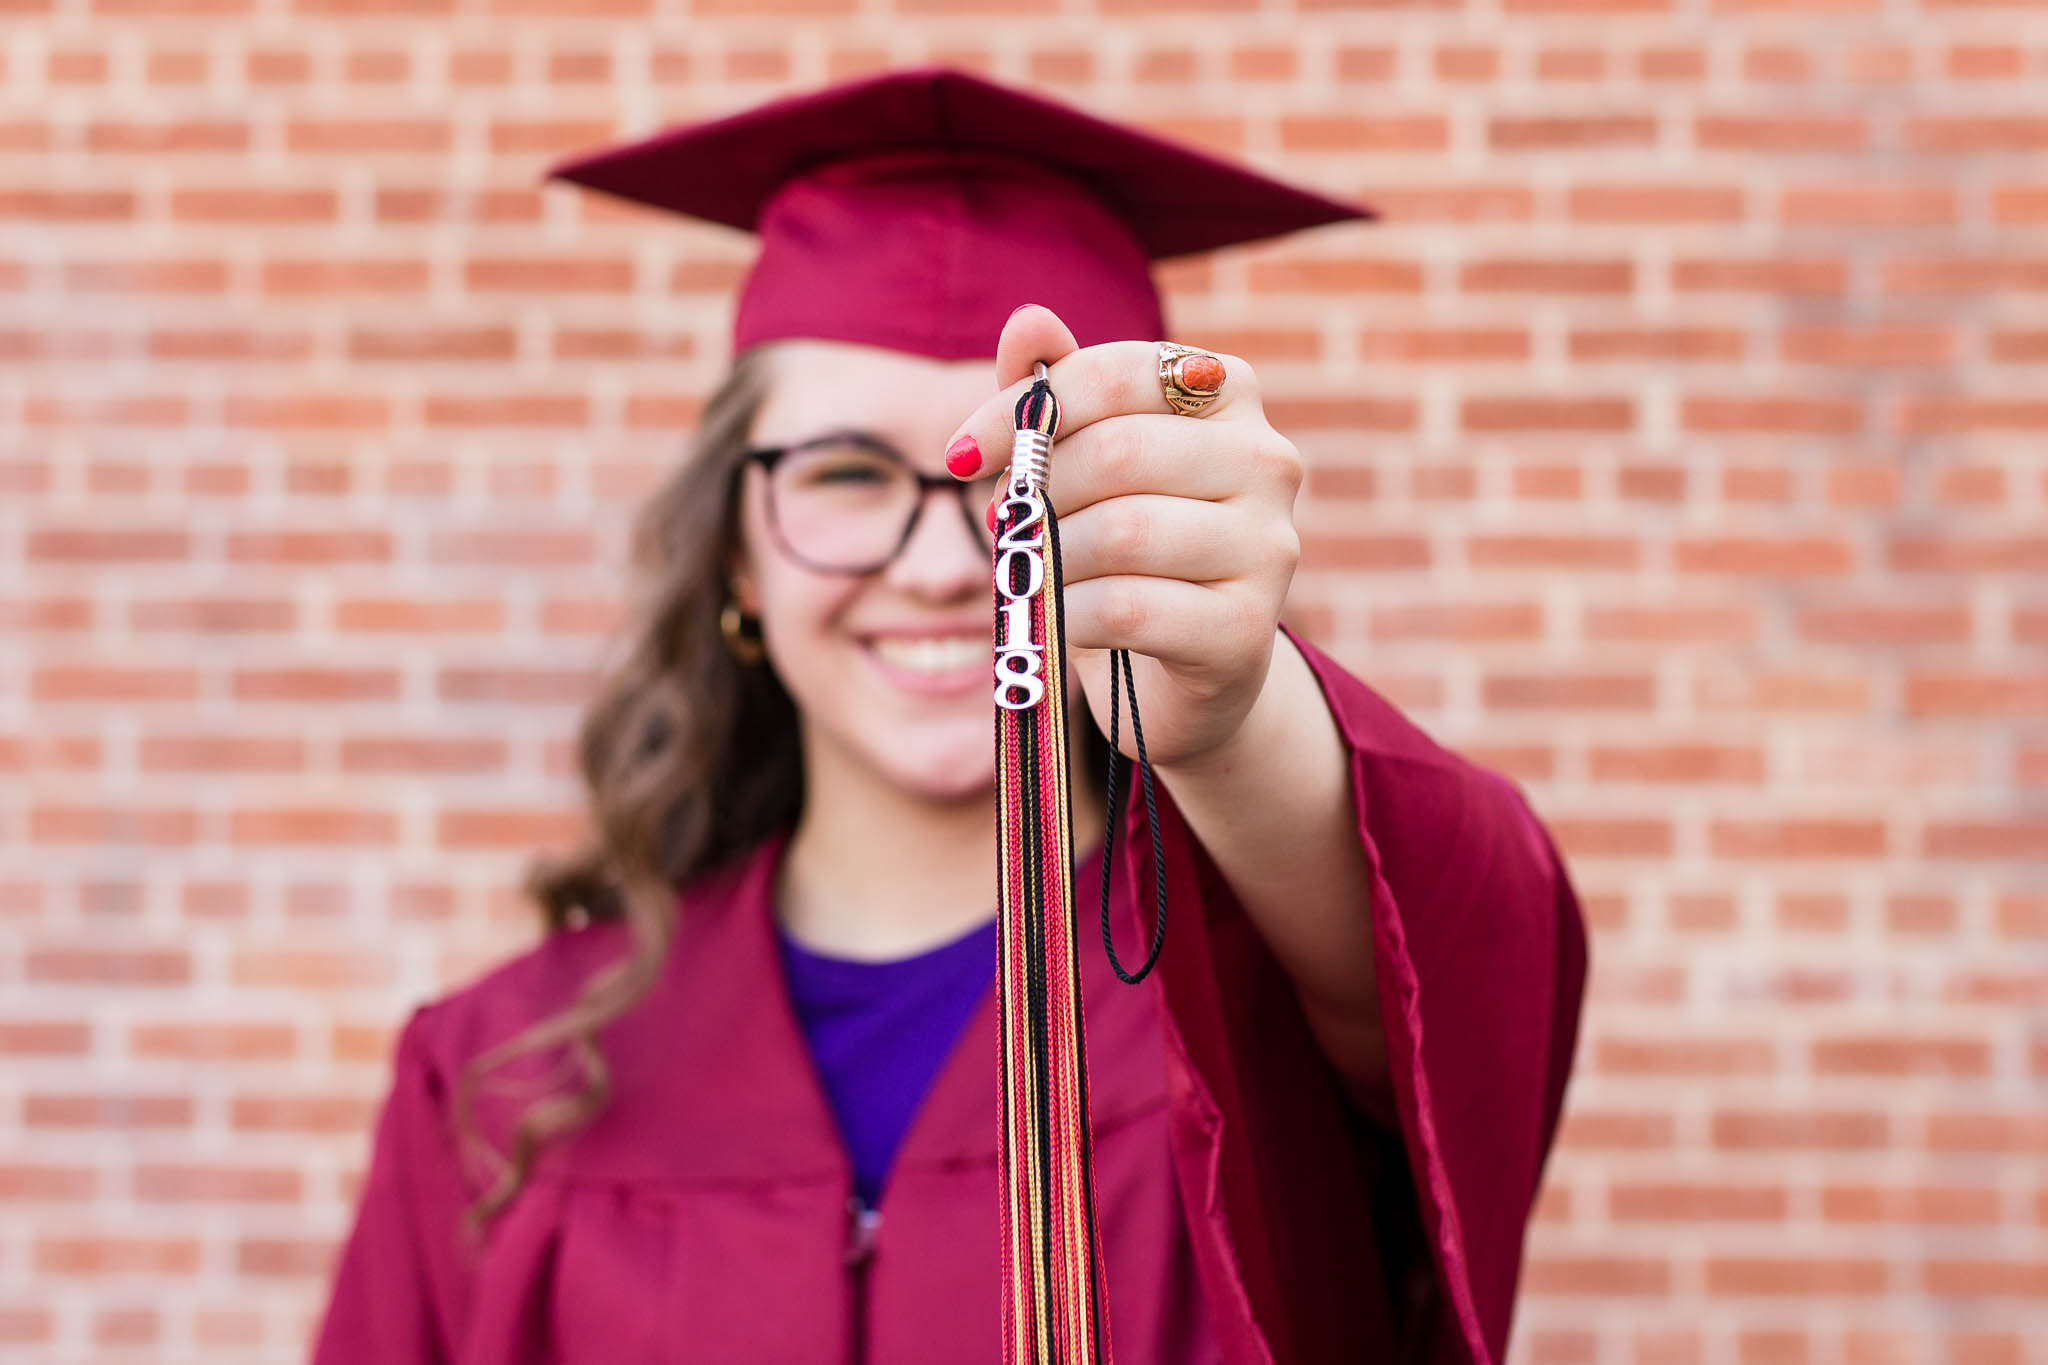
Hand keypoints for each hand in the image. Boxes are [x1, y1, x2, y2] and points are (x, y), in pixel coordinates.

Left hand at [945, 304, 1302, 771]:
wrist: (1185, 668)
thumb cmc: (1128, 545)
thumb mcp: (1086, 462)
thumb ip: (1057, 394)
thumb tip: (1028, 321)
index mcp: (1229, 392)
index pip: (1112, 374)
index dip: (1022, 411)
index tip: (961, 456)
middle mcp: (1268, 459)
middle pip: (1117, 452)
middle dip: (1040, 492)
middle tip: (1008, 523)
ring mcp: (1269, 546)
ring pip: (1123, 532)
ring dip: (1054, 556)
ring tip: (1036, 570)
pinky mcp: (1247, 628)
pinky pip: (1128, 606)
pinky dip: (1070, 613)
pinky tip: (1061, 618)